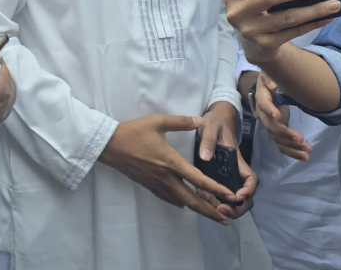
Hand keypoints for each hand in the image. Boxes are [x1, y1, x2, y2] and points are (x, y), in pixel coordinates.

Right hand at [100, 114, 237, 224]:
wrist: (109, 146)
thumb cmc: (133, 132)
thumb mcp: (158, 121)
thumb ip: (180, 122)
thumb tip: (200, 121)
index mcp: (171, 162)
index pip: (198, 179)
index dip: (216, 189)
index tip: (230, 196)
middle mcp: (166, 177)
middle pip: (192, 200)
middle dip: (210, 211)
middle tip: (225, 219)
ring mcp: (157, 184)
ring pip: (181, 202)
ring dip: (197, 209)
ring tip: (211, 213)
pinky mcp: (149, 186)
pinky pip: (169, 199)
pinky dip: (181, 203)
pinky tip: (185, 204)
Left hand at [196, 101, 256, 218]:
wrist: (215, 118)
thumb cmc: (215, 122)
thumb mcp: (210, 127)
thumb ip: (208, 140)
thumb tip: (205, 157)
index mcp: (237, 161)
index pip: (251, 179)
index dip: (248, 191)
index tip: (236, 196)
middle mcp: (236, 171)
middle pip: (246, 196)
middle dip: (236, 208)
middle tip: (219, 209)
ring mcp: (229, 175)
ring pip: (234, 199)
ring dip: (225, 207)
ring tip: (208, 204)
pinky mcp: (220, 176)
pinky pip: (222, 194)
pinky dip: (216, 201)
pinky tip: (202, 196)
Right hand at [224, 0, 339, 65]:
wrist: (254, 46)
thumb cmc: (257, 10)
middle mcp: (237, 13)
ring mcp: (251, 31)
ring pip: (287, 17)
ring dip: (313, 10)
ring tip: (334, 4)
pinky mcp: (265, 44)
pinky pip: (294, 32)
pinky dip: (313, 23)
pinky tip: (327, 18)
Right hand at [256, 73, 311, 161]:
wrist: (265, 88)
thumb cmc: (270, 79)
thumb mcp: (268, 74)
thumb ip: (269, 78)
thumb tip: (274, 87)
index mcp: (262, 99)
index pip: (265, 106)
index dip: (271, 112)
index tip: (280, 117)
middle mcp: (264, 116)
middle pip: (273, 128)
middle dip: (287, 135)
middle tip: (301, 139)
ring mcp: (270, 126)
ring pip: (278, 140)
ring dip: (293, 147)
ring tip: (308, 150)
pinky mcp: (277, 132)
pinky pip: (282, 145)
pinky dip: (293, 153)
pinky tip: (305, 157)